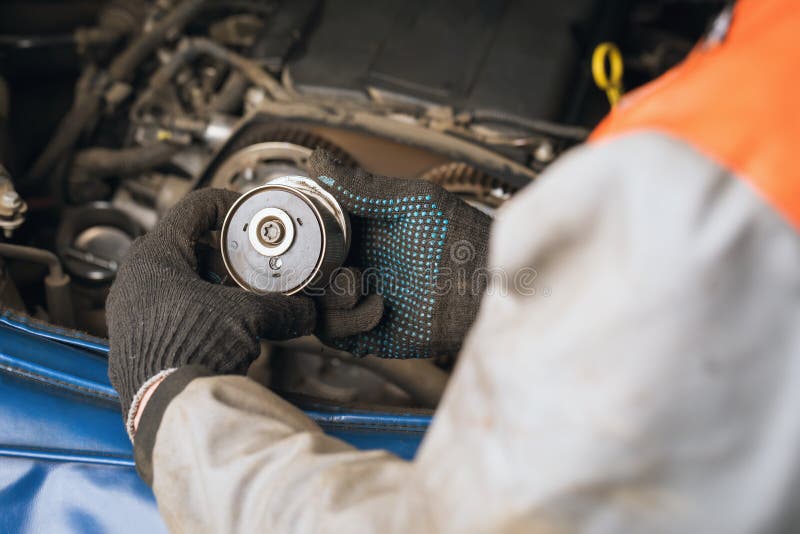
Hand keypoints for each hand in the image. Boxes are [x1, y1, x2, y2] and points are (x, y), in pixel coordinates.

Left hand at [107, 188, 315, 426]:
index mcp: (155, 254)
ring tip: (240, 300)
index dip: (230, 205)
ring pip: (177, 278)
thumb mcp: (248, 317)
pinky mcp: (131, 337)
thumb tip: (308, 312)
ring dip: (212, 284)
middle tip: (251, 266)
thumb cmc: (193, 347)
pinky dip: (196, 308)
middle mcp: (135, 275)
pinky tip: (220, 327)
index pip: (196, 207)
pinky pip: (167, 308)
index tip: (250, 218)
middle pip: (187, 245)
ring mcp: (129, 308)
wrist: (165, 405)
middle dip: (225, 254)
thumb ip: (282, 308)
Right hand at [310, 150, 490, 358]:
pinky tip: (378, 308)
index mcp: (358, 236)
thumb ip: (363, 188)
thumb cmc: (459, 234)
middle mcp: (356, 268)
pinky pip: (340, 337)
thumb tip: (315, 161)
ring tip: (359, 285)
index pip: (309, 239)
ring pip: (317, 309)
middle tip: (334, 265)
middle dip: (309, 275)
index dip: (298, 239)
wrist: (489, 281)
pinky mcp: (375, 333)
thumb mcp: (411, 201)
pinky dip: (348, 326)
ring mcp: (362, 302)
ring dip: (330, 300)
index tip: (297, 233)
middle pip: (305, 278)